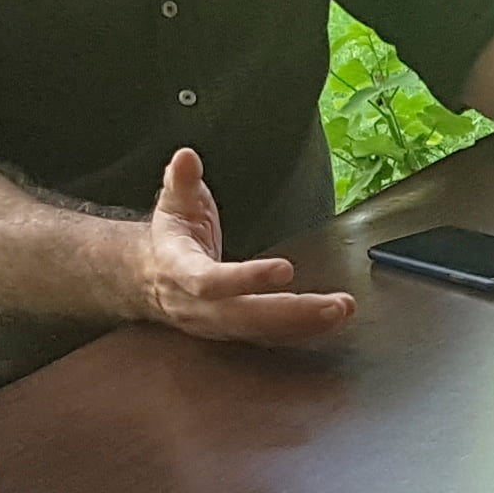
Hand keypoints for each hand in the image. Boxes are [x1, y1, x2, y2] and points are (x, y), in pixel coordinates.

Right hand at [123, 147, 355, 345]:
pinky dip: (301, 329)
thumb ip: (181, 181)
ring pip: (261, 331)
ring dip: (305, 323)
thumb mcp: (173, 203)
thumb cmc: (171, 236)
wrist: (150, 277)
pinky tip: (331, 318)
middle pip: (245, 316)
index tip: (286, 269)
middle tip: (335, 305)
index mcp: (179, 270)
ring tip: (343, 309)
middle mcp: (198, 305)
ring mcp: (216, 324)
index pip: (211, 281)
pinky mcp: (234, 331)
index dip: (246, 279)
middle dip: (291, 312)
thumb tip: (186, 157)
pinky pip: (269, 335)